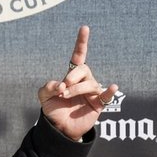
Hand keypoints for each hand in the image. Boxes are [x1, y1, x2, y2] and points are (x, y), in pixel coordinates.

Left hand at [38, 25, 117, 141]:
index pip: (78, 56)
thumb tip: (62, 85)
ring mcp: (92, 93)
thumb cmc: (53, 109)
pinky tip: (113, 86)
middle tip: (63, 87)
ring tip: (65, 96)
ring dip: (77, 89)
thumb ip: (48, 86)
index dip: (81, 42)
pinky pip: (106, 96)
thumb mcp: (44, 96)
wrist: (58, 128)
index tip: (84, 28)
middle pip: (84, 69)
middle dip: (73, 76)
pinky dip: (110, 91)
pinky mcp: (98, 105)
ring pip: (90, 84)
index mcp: (71, 76)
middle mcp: (83, 81)